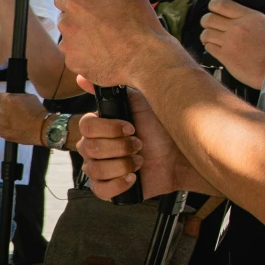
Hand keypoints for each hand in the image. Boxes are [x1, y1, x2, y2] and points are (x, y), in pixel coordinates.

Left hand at [0, 91, 46, 146]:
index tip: (4, 105)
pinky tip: (14, 131)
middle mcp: (2, 110)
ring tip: (13, 124)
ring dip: (2, 121)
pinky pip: (0, 130)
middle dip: (1, 112)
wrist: (43, 128)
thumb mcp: (29, 97)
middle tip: (10, 115)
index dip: (0, 102)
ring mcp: (1, 122)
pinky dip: (5, 130)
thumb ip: (16, 97)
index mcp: (7, 99)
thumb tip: (12, 99)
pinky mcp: (3, 133)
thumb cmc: (38, 111)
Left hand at [54, 0, 174, 88]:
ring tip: (103, 43)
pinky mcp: (76, 66)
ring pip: (71, 41)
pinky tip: (103, 56)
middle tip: (98, 26)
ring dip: (82, 41)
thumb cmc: (139, 27)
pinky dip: (87, 59)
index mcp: (76, 5)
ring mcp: (70, 47)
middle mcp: (68, 25)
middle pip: (66, 20)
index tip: (82, 6)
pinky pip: (77, 59)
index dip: (73, 1)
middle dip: (79, 22)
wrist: (146, 58)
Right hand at [72, 79, 202, 201]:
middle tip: (139, 145)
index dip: (108, 129)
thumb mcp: (138, 102)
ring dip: (121, 165)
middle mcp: (96, 146)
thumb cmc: (162, 128)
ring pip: (94, 169)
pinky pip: (100, 189)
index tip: (131, 128)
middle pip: (87, 148)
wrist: (181, 156)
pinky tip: (133, 178)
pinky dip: (116, 184)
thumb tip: (82, 75)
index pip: (85, 126)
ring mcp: (102, 168)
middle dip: (118, 147)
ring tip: (140, 161)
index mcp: (99, 127)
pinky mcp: (111, 187)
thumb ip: (110, 89)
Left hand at [200, 0, 264, 88]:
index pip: (220, 4)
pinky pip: (209, 48)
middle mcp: (237, 27)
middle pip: (209, 18)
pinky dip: (209, 47)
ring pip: (206, 33)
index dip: (213, 6)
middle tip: (210, 26)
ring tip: (211, 39)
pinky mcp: (226, 57)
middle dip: (207, 22)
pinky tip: (216, 49)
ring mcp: (230, 42)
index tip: (213, 9)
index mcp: (250, 16)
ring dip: (207, 36)